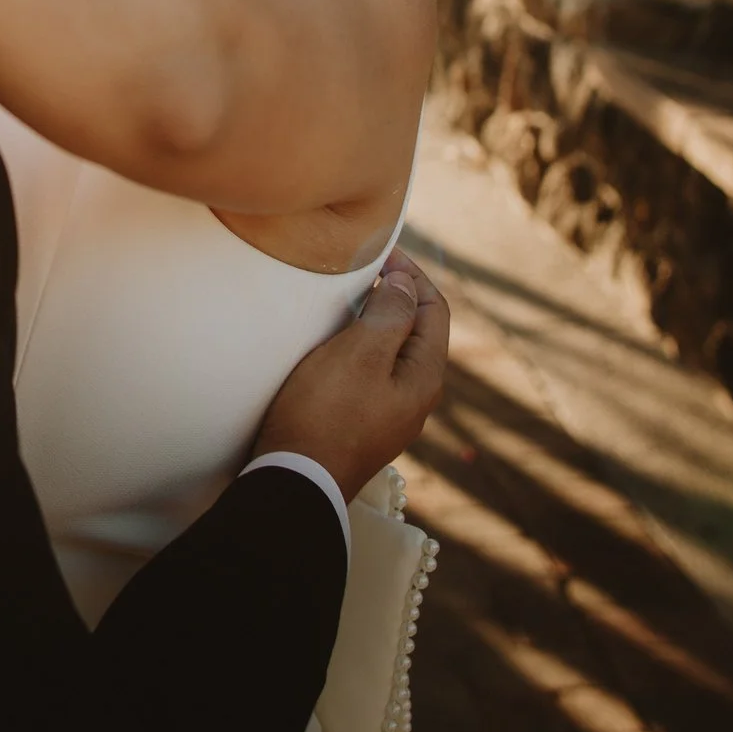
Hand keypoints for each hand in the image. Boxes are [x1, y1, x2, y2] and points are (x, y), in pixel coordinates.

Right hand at [253, 249, 449, 499]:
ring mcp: (391, 414)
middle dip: (396, 294)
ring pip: (395, 352)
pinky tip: (335, 342)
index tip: (381, 251)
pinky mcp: (363, 423)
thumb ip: (390, 315)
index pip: (435, 309)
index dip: (412, 274)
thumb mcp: (360, 354)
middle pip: (418, 331)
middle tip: (363, 268)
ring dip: (376, 320)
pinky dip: (362, 345)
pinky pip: (374, 372)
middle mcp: (416, 398)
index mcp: (425, 378)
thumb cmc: (326, 413)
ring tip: (346, 298)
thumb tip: (405, 285)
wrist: (297, 480)